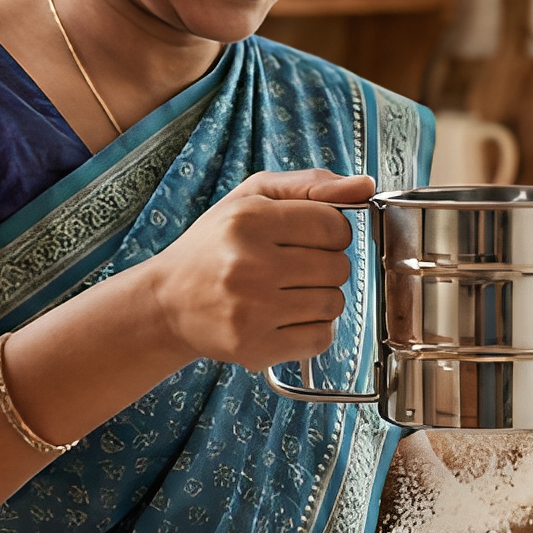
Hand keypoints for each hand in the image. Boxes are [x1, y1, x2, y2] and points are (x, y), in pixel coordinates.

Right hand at [147, 169, 371, 371]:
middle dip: (324, 266)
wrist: (167, 302)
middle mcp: (249, 265)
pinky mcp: (254, 347)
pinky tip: (286, 318)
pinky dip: (313, 329)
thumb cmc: (214, 246)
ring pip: (334, 304)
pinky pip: (321, 338)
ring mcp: (252, 311)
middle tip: (291, 268)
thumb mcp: (252, 198)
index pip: (334, 226)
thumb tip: (364, 186)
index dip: (329, 232)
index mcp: (249, 219)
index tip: (308, 238)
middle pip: (337, 267)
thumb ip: (310, 185)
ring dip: (320, 298)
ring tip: (286, 293)